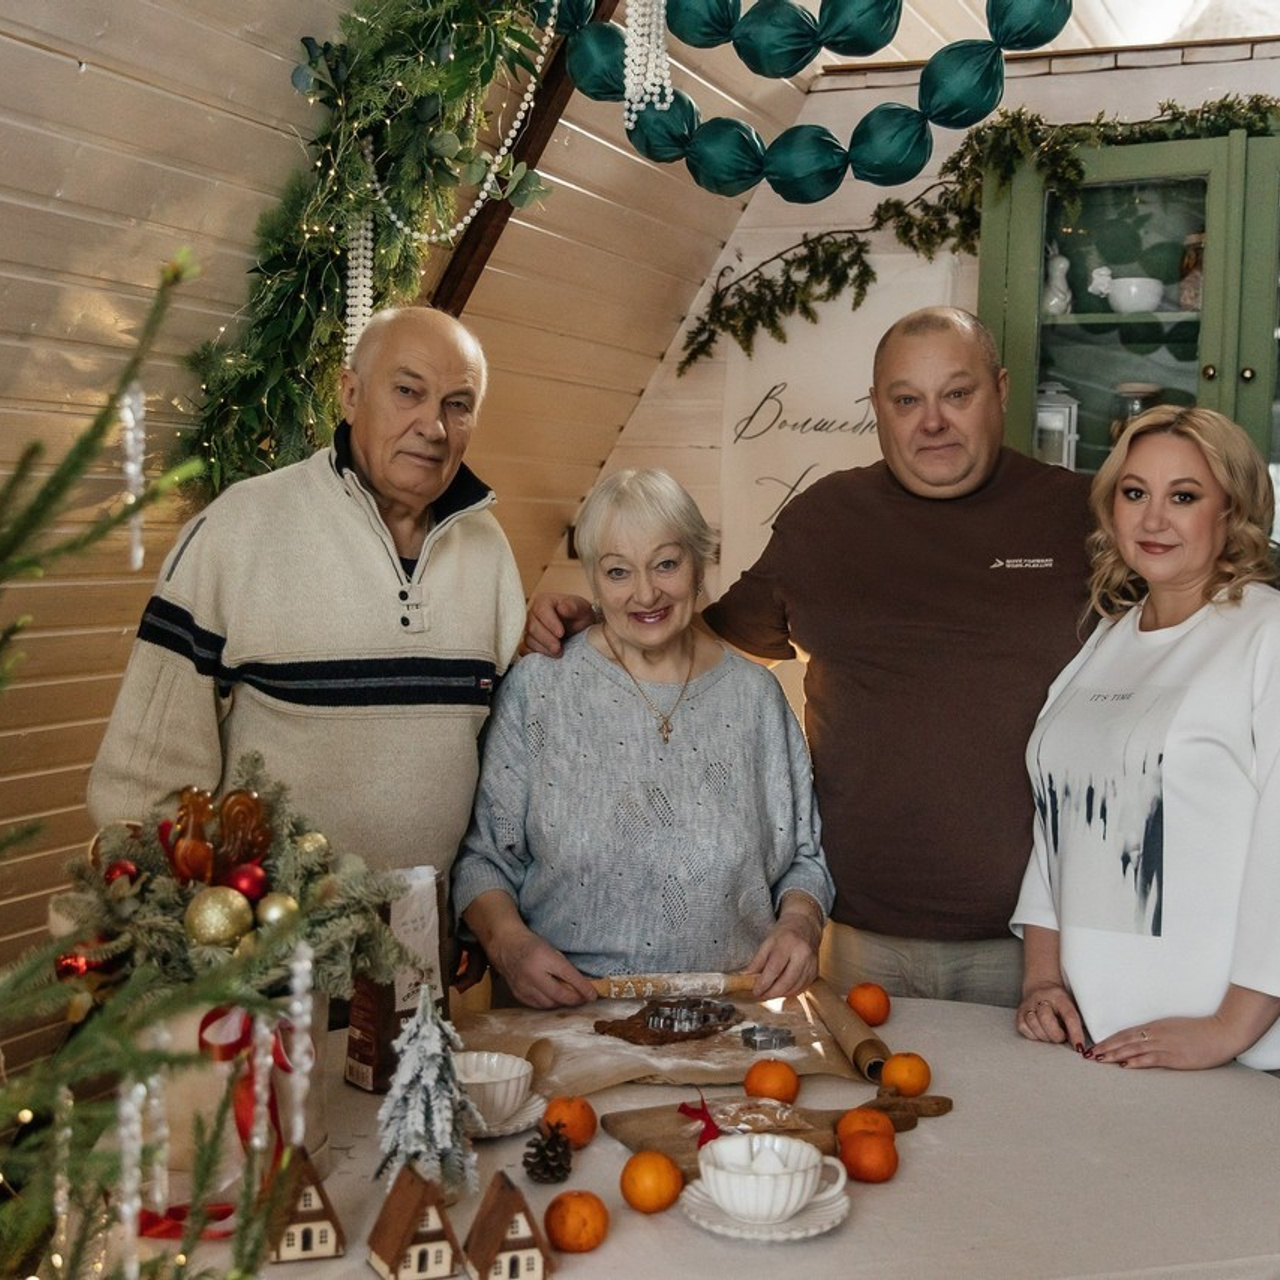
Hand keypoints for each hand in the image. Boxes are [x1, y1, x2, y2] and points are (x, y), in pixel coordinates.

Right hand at [488, 924, 598, 1008]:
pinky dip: (549, 1004)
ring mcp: (524, 986)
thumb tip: (583, 983)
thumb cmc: (531, 944)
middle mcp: (533, 974)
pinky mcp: (518, 994)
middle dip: (575, 999)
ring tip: (571, 999)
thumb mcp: (551, 949)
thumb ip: (564, 966)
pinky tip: (555, 1000)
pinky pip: (537, 1005)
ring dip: (563, 1003)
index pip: (569, 976)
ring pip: (549, 1004)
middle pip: (560, 995)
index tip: (593, 994)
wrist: (505, 945)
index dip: (583, 988)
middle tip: (585, 999)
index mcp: (544, 958)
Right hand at [524, 593, 593, 656]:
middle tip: (559, 648)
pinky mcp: (531, 643)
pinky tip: (550, 657)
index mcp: (544, 602)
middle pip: (532, 627)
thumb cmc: (580, 615)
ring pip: (529, 640)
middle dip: (546, 639)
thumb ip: (573, 607)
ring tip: (558, 653)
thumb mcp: (582, 608)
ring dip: (543, 649)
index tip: (561, 633)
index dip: (550, 622)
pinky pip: (527, 650)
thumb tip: (562, 608)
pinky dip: (537, 654)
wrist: (582, 628)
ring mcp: (530, 630)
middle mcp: (533, 614)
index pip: (541, 610)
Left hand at [745, 909, 820, 999]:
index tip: (756, 990)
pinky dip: (790, 992)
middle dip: (772, 992)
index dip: (764, 982)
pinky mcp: (815, 971)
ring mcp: (811, 964)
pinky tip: (782, 990)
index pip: (775, 968)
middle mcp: (802, 954)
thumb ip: (757, 960)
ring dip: (780, 994)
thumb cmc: (785, 933)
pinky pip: (802, 988)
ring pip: (795, 987)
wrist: (805, 925)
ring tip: (769, 993)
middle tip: (761, 995)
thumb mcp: (768, 941)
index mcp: (788, 943)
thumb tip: (746, 976)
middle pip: (786, 981)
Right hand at [1017, 982, 1087, 1051]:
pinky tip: (1040, 1031)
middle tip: (1061, 1037)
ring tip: (1051, 1034)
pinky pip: (1023, 1028)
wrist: (1041, 986)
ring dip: (1044, 1035)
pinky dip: (1033, 1035)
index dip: (1075, 1033)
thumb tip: (1079, 1045)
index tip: (1079, 1046)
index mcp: (1059, 996)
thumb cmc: (1059, 1002)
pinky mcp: (1020, 1013)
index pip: (1069, 1015)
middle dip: (1056, 1035)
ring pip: (1033, 1023)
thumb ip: (1076, 1023)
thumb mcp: (1072, 1006)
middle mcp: (1041, 998)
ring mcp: (1028, 1005)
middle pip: (1046, 1018)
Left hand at [1091, 1016, 1251, 1070]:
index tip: (1094, 1046)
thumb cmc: (1199, 1031)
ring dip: (1114, 1055)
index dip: (1108, 1040)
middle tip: (1088, 1054)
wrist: (1220, 1033)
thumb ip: (1157, 1034)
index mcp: (1154, 1026)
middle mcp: (1155, 1034)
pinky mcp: (1174, 1057)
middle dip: (1105, 1047)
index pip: (1125, 1033)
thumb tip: (1143, 1041)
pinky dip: (1136, 1062)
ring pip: (1133, 1049)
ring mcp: (1164, 1045)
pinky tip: (1124, 1065)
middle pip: (1124, 1040)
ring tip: (1099, 1060)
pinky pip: (1151, 1059)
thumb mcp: (1173, 1028)